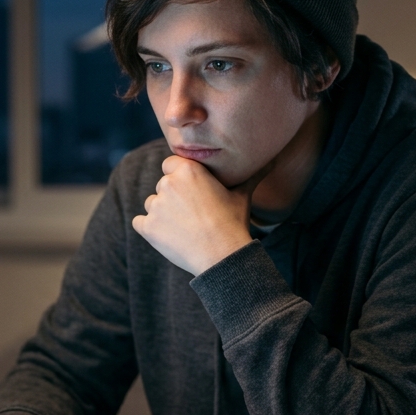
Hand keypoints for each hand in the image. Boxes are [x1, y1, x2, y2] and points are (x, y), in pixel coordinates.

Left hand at [131, 156, 254, 275]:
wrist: (222, 256)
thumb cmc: (233, 223)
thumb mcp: (242, 194)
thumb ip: (252, 174)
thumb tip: (275, 158)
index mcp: (188, 170)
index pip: (171, 164)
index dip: (181, 178)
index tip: (192, 193)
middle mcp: (168, 183)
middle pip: (162, 186)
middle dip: (173, 198)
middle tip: (193, 215)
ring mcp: (156, 206)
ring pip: (152, 204)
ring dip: (162, 213)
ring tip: (184, 228)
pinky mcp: (147, 227)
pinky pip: (140, 223)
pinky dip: (149, 229)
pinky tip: (169, 237)